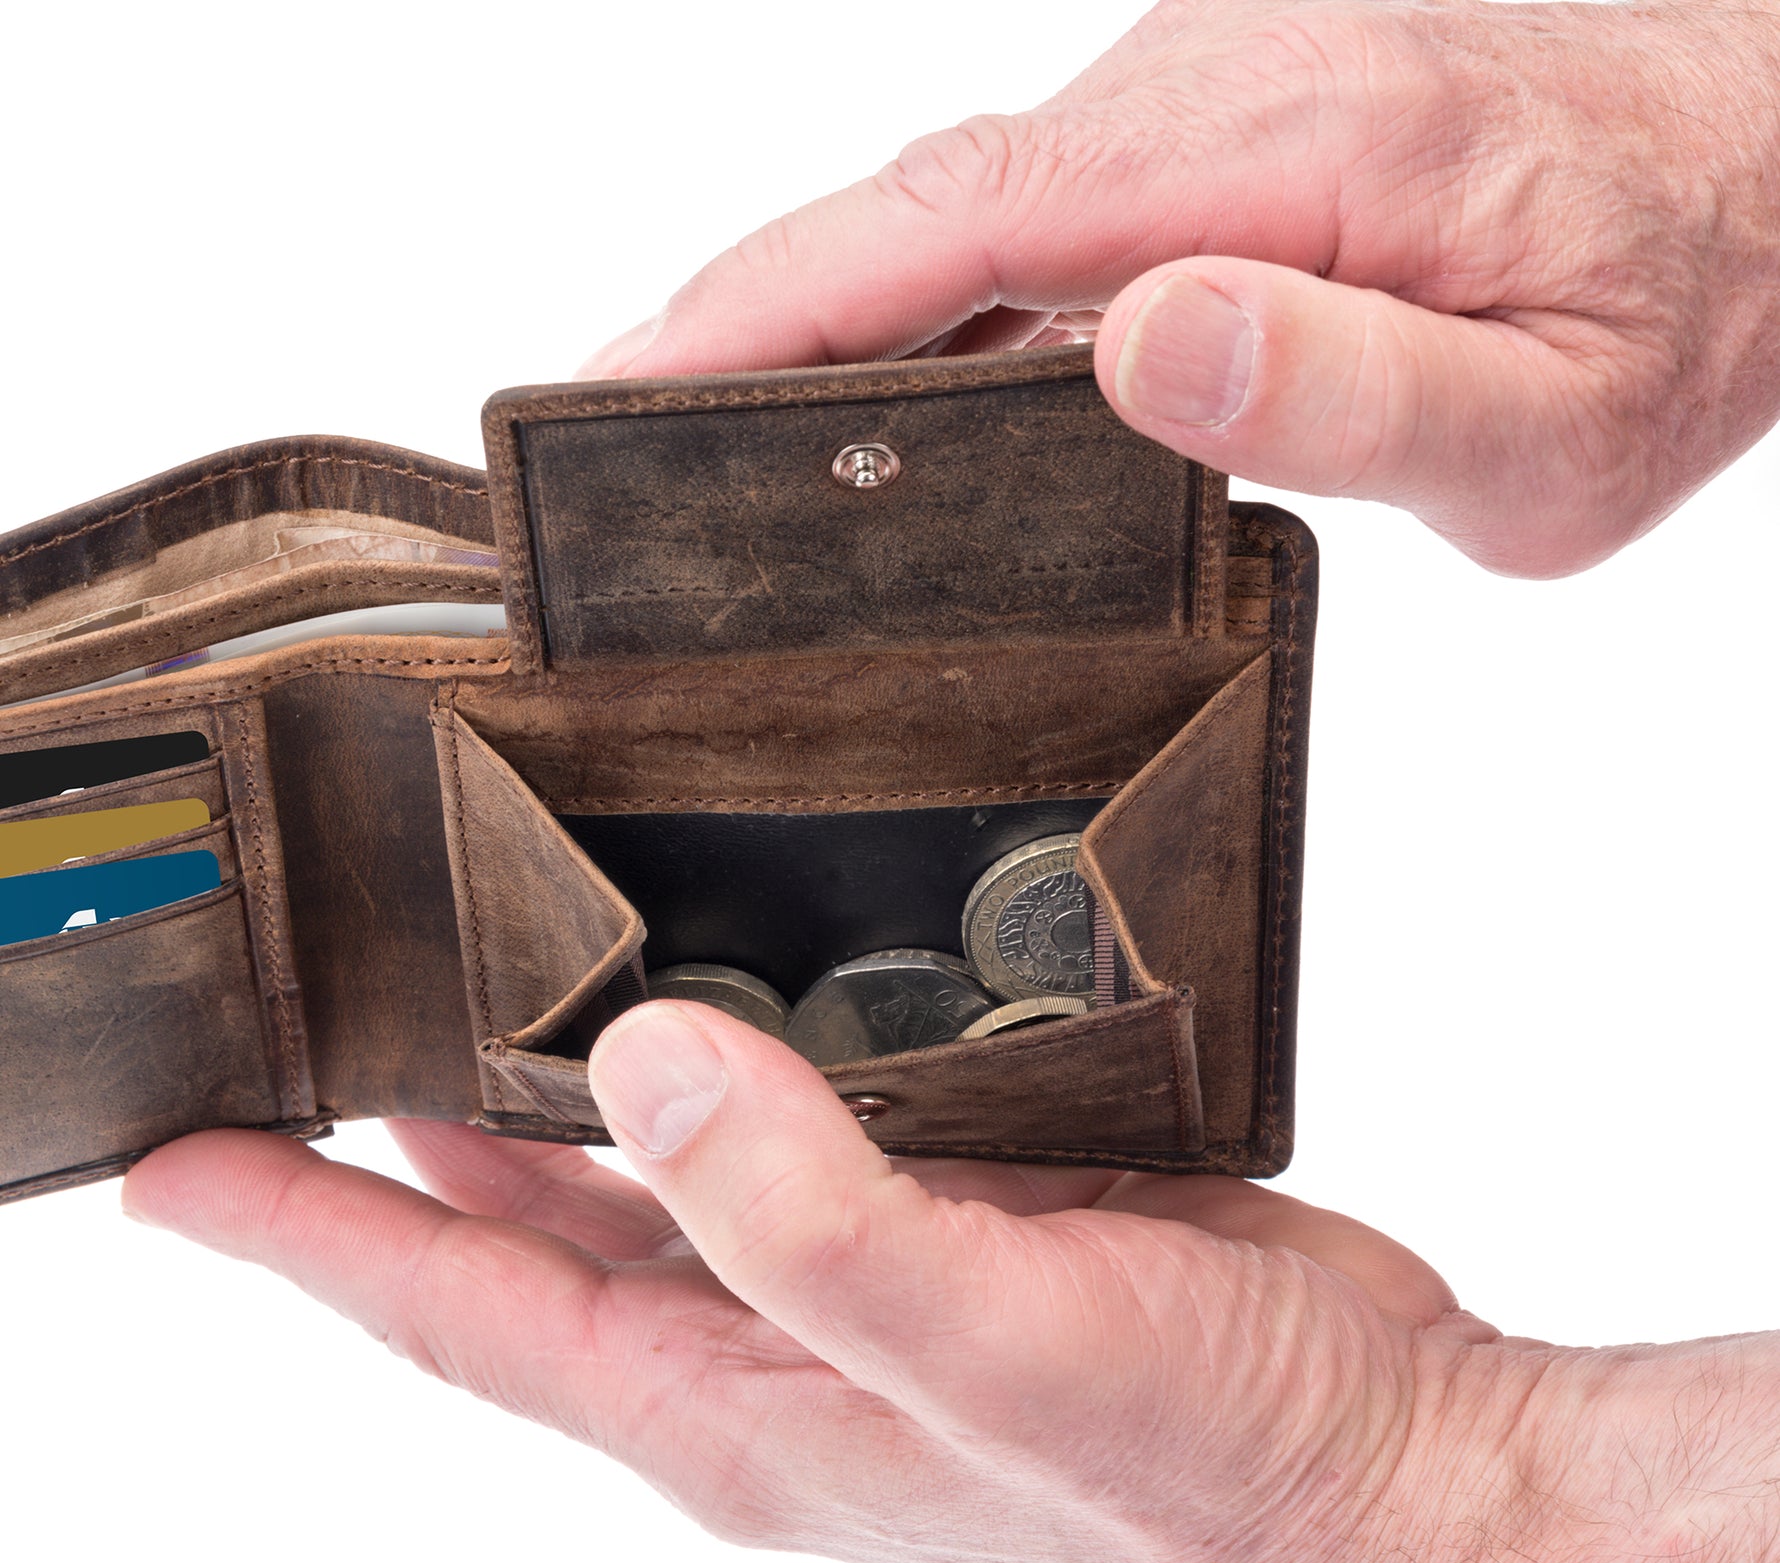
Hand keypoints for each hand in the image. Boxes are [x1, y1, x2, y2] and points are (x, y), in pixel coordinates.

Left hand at [125, 1004, 1779, 1562]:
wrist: (1407, 1483)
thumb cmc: (1221, 1474)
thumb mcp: (1000, 1347)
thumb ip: (812, 1219)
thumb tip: (641, 1068)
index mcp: (734, 1402)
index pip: (453, 1314)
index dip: (300, 1236)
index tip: (168, 1170)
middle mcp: (772, 1349)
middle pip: (522, 1241)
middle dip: (391, 1153)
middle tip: (288, 1038)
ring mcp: (862, 1290)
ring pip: (656, 1176)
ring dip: (552, 1095)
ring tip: (460, 989)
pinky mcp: (959, 1225)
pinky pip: (791, 1129)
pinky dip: (728, 1064)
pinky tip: (717, 991)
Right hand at [582, 0, 1779, 575]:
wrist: (1774, 159)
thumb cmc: (1684, 299)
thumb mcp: (1552, 418)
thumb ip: (1352, 392)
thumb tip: (1139, 343)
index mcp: (1276, 162)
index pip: (957, 223)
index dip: (772, 301)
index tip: (625, 376)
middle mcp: (1211, 101)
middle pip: (912, 204)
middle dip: (739, 312)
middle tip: (603, 430)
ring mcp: (1201, 105)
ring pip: (954, 208)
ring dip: (816, 308)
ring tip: (693, 432)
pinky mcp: (1209, 131)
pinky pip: (1023, 212)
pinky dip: (919, 297)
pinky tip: (871, 384)